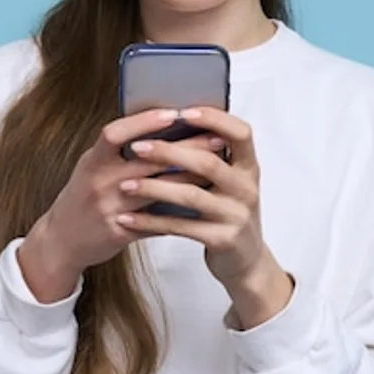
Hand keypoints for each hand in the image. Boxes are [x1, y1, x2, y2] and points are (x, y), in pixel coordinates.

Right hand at [18, 109, 224, 302]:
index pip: (115, 134)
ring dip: (192, 178)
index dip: (144, 122)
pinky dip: (181, 211)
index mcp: (92, 161)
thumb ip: (118, 150)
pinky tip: (203, 202)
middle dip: (186, 147)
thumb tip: (158, 125)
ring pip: (160, 191)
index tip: (174, 113)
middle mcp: (100, 183)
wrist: (62, 240)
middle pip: (148, 161)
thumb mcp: (92, 166)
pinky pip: (158, 221)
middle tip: (216, 137)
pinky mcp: (121, 234)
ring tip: (218, 167)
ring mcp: (111, 209)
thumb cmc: (83, 196)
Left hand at [113, 107, 293, 326]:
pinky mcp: (222, 240)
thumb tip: (168, 124)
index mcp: (249, 166)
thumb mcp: (228, 183)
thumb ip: (210, 157)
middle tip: (138, 147)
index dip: (214, 119)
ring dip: (154, 188)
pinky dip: (151, 222)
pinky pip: (181, 227)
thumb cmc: (227, 212)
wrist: (246, 261)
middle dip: (170, 152)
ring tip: (124, 185)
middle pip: (208, 162)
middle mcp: (247, 188)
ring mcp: (236, 215)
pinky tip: (127, 218)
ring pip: (191, 196)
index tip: (182, 111)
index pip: (241, 133)